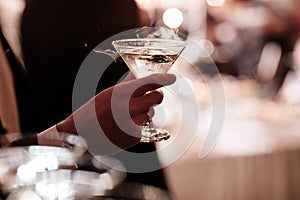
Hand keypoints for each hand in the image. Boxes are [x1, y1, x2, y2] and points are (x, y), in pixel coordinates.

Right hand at [56, 73, 175, 149]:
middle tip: (148, 97)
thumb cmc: (94, 110)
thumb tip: (139, 75)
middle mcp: (130, 107)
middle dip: (155, 96)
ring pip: (150, 113)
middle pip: (158, 97)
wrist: (81, 134)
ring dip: (143, 112)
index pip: (151, 82)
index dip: (164, 78)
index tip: (172, 78)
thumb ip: (128, 84)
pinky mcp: (134, 137)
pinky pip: (144, 126)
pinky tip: (123, 126)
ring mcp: (133, 123)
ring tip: (125, 116)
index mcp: (123, 92)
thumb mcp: (109, 93)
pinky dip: (137, 125)